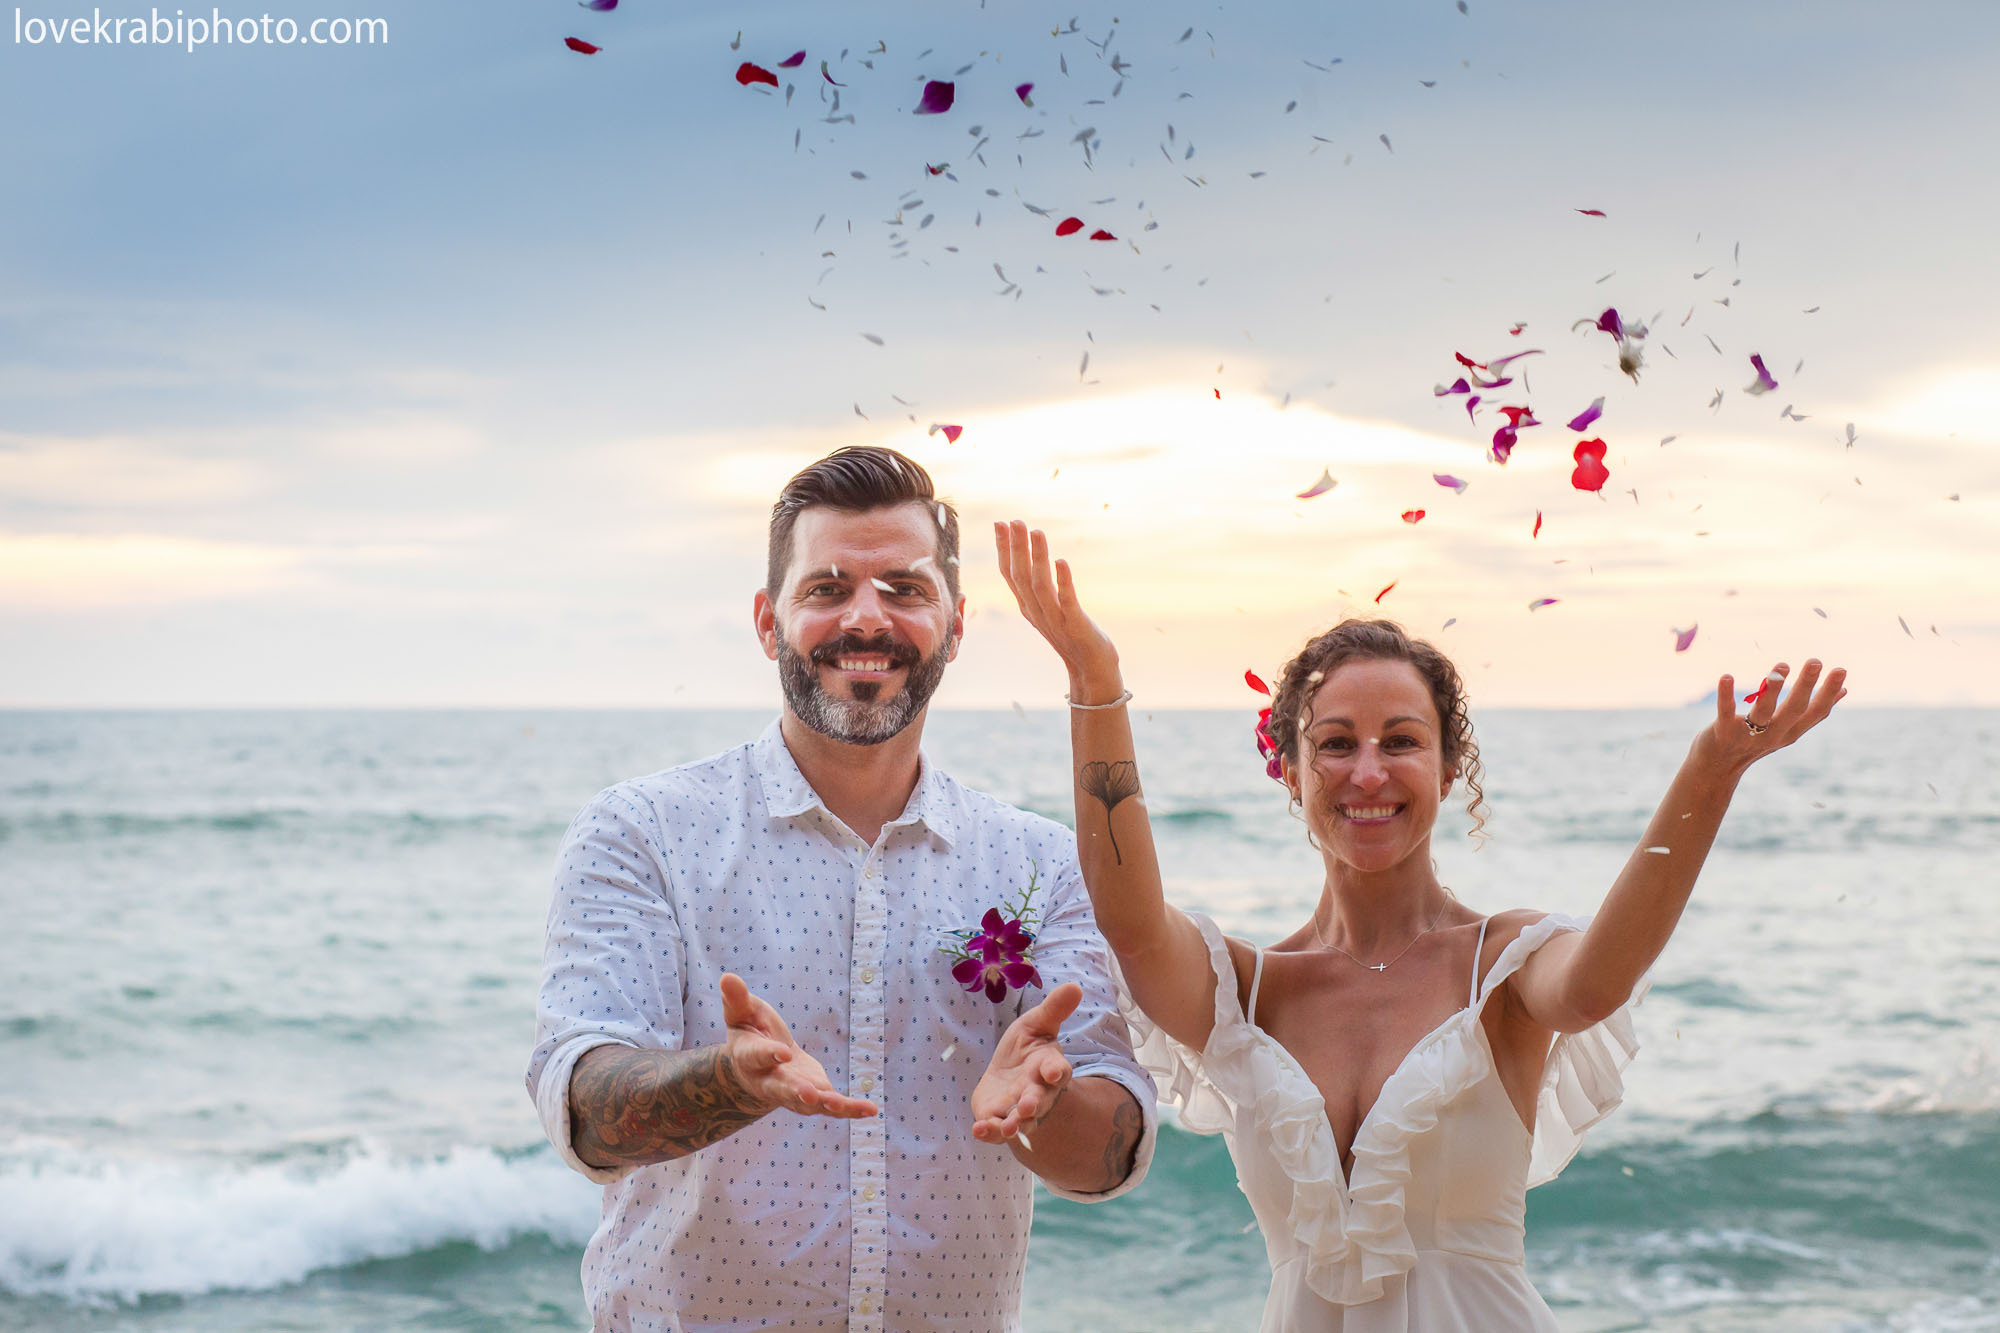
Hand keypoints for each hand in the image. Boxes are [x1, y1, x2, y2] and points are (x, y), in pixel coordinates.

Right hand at [718, 973, 878, 1118]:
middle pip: (781, 1088)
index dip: (769, 1054)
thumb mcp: (742, 1013)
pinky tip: (870, 1109)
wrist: (760, 1064)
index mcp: (750, 1057)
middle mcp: (770, 1080)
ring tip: (842, 1105)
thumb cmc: (751, 1031)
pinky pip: (832, 1106)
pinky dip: (850, 1109)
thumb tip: (727, 977)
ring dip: (826, 1104)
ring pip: (808, 1102)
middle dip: (795, 1091)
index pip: (758, 1056)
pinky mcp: (815, 1096)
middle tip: (808, 1094)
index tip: (783, 1051)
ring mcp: (793, 1092)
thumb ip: (737, 999)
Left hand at [970, 982, 1080, 1143]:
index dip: (1056, 1071)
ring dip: (1013, 1126)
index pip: (1057, 1071)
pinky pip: (995, 1131)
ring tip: (1008, 1128)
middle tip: (1027, 1107)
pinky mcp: (997, 1119)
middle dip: (1033, 1104)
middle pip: (1038, 1101)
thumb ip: (1054, 1009)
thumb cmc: (1027, 1046)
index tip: (1054, 1072)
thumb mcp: (1037, 1023)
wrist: (1007, 1073)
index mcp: (1049, 1067)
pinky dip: (988, 1132)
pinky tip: (978, 1129)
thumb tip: (1075, 985)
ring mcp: (1017, 1110)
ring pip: (1019, 1122)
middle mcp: (1037, 1092)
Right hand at [993, 520, 1120, 687]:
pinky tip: (1061, 562)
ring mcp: (1054, 619)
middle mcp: (1036, 611)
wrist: (1091, 668)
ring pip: (1040, 585)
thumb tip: (1027, 559)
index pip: (1010, 574)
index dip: (1004, 549)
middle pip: (1020, 576)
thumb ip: (1037, 587)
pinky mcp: (1075, 625)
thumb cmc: (1071, 635)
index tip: (1000, 523)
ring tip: (1037, 532)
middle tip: (1014, 520)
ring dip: (1037, 558)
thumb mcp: (1047, 609)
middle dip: (1017, 547)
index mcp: (1028, 606)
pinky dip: (1063, 581)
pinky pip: (1067, 601)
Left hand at [1699, 659, 1847, 772]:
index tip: (1840, 670)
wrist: (1718, 768)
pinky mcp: (1723, 732)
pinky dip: (1726, 695)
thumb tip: (1845, 691)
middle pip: (1794, 710)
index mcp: (1791, 732)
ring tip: (1782, 665)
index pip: (1816, 712)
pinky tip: (1726, 676)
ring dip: (1773, 689)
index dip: (1829, 693)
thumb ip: (1811, 712)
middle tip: (1815, 661)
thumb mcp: (1787, 729)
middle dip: (1806, 686)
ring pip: (1763, 712)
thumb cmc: (1755, 740)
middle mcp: (1774, 735)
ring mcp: (1749, 735)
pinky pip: (1726, 712)